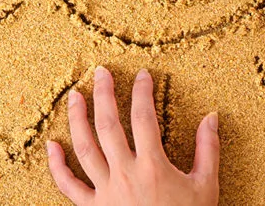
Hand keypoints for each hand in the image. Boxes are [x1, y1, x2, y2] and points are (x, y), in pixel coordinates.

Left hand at [46, 67, 219, 205]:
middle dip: (103, 94)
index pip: (144, 117)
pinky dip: (56, 166)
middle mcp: (125, 174)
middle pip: (108, 125)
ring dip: (77, 119)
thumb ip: (208, 149)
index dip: (142, 92)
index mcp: (153, 166)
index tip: (142, 75)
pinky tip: (51, 145)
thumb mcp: (206, 187)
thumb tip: (212, 116)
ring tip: (75, 97)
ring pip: (84, 148)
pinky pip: (69, 186)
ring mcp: (106, 192)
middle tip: (100, 72)